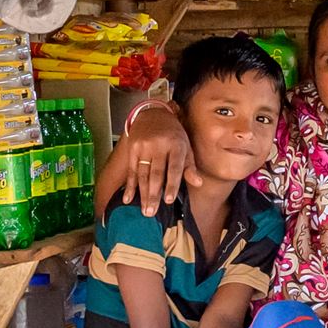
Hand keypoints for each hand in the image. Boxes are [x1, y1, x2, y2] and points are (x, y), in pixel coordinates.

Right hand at [115, 101, 189, 217]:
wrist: (154, 115)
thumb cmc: (174, 135)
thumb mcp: (186, 147)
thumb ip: (190, 166)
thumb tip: (198, 183)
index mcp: (176, 145)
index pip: (174, 168)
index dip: (171, 184)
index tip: (168, 200)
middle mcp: (159, 145)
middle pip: (156, 173)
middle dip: (153, 194)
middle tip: (151, 213)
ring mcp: (144, 146)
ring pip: (142, 174)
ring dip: (142, 194)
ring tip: (144, 210)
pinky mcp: (133, 148)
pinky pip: (132, 170)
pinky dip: (130, 186)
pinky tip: (128, 198)